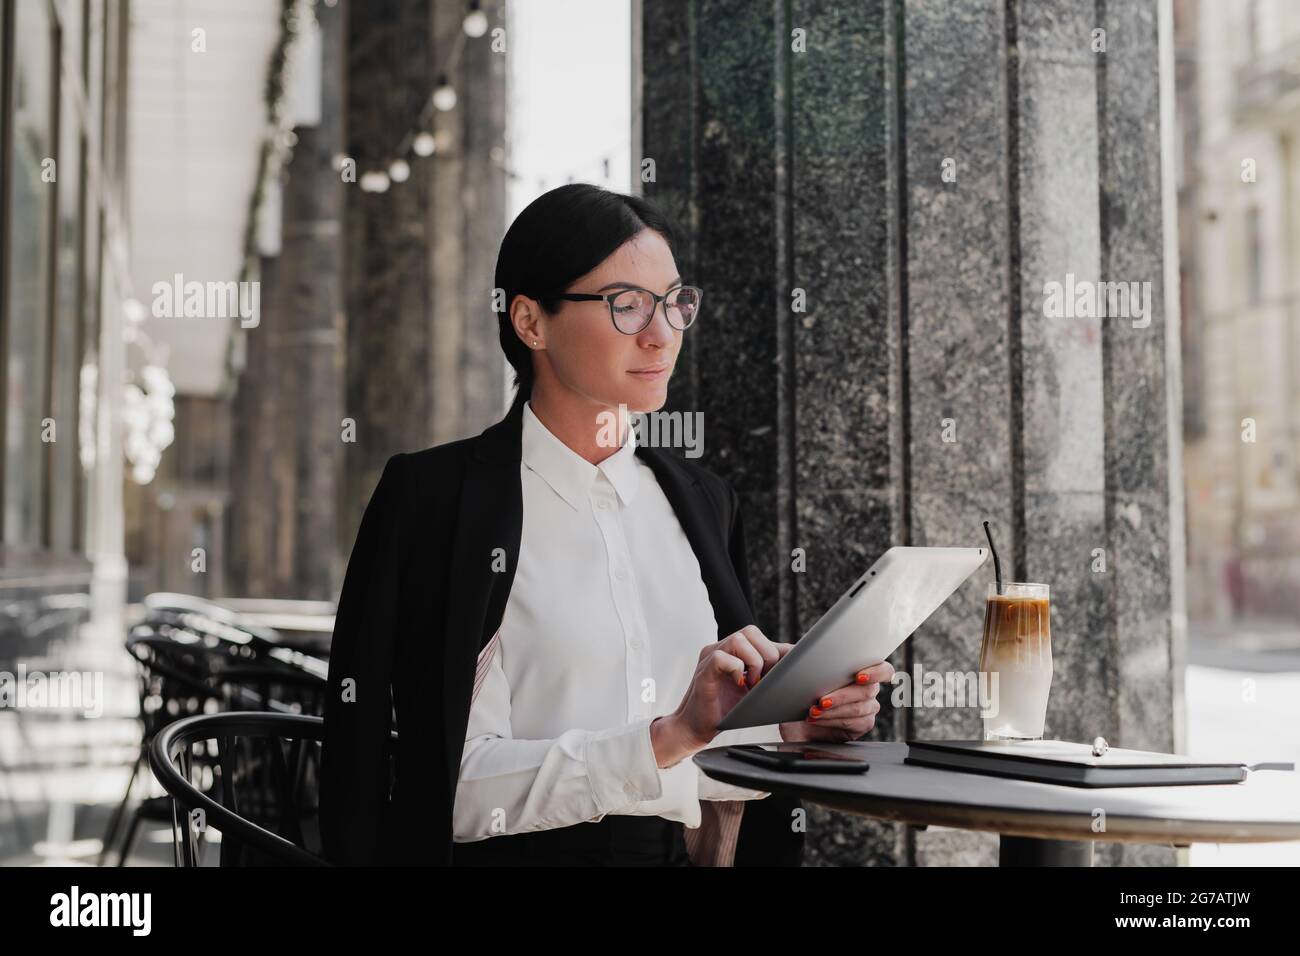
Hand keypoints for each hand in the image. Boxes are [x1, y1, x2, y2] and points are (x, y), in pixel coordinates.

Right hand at [651, 625, 790, 766]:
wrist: (695, 728)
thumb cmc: (724, 711)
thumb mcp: (753, 690)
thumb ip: (768, 674)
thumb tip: (794, 664)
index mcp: (733, 651)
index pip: (760, 637)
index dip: (777, 650)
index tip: (787, 670)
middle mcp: (721, 649)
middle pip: (751, 632)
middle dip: (767, 654)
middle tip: (766, 679)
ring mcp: (711, 658)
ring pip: (738, 639)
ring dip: (753, 661)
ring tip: (752, 684)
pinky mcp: (704, 671)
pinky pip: (721, 657)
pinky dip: (736, 670)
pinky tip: (739, 685)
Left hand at [779, 660, 895, 742]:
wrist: (791, 714)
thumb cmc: (795, 686)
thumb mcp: (792, 665)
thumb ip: (791, 653)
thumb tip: (787, 651)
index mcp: (860, 667)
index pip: (883, 669)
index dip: (876, 672)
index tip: (858, 676)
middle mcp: (868, 688)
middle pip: (867, 691)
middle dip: (842, 695)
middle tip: (821, 700)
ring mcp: (866, 707)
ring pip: (858, 708)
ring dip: (834, 710)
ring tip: (813, 711)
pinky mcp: (860, 725)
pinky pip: (853, 723)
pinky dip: (832, 721)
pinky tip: (817, 719)